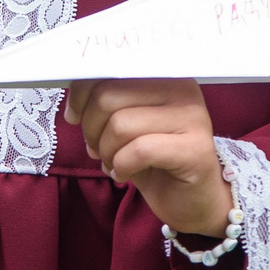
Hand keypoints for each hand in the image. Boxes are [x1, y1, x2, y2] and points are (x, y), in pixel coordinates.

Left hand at [64, 77, 232, 235]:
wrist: (193, 201)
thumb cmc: (155, 160)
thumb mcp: (126, 124)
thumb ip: (106, 104)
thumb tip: (74, 102)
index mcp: (162, 75)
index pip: (110, 69)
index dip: (82, 92)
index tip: (74, 116)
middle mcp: (181, 88)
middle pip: (109, 96)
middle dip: (91, 128)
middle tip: (96, 148)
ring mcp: (192, 117)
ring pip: (120, 125)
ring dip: (106, 151)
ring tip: (113, 163)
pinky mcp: (195, 149)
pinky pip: (139, 150)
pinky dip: (122, 166)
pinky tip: (124, 174)